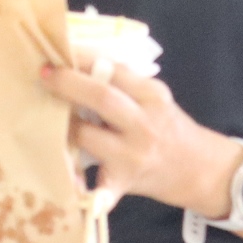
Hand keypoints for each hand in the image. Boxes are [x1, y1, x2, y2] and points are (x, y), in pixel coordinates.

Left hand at [41, 63, 234, 215]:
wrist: (198, 169)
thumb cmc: (169, 127)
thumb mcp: (156, 98)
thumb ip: (125, 84)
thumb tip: (80, 63)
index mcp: (153, 96)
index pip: (113, 69)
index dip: (82, 60)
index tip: (59, 53)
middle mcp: (144, 124)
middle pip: (102, 98)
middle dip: (68, 84)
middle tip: (45, 75)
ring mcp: (133, 155)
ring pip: (88, 135)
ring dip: (64, 126)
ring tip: (49, 118)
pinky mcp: (124, 182)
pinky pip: (100, 187)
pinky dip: (82, 189)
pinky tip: (68, 185)